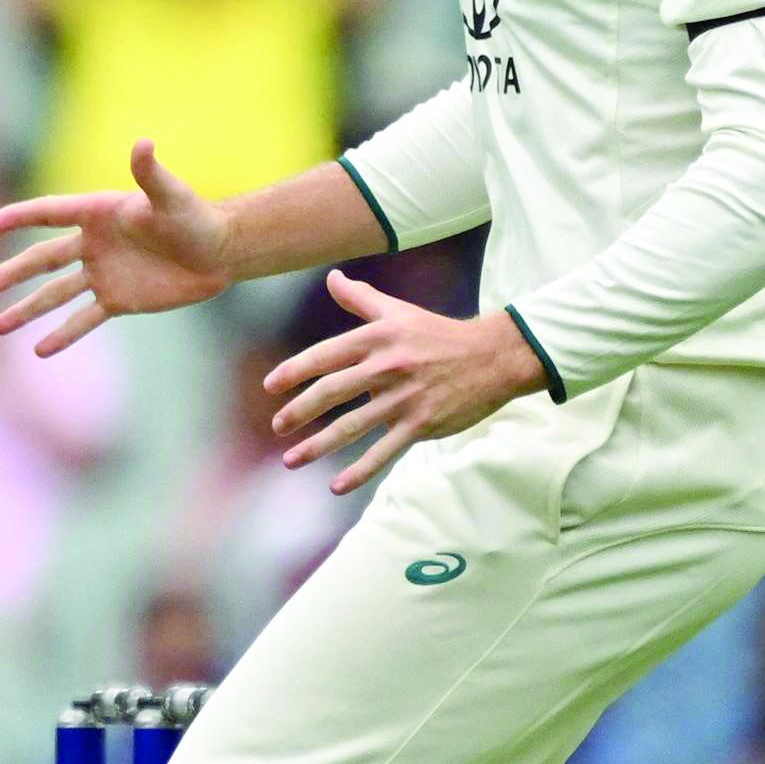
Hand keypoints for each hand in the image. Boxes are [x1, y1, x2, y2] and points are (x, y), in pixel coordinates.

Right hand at [0, 139, 233, 354]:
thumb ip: (151, 174)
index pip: (50, 213)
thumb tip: (143, 144)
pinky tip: (39, 350)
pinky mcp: (117, 300)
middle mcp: (92, 244)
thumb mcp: (172, 196)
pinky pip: (83, 319)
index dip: (20, 218)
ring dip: (26, 309)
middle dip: (12, 274)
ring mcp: (101, 274)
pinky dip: (63, 334)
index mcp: (97, 214)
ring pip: (55, 294)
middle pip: (42, 259)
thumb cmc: (195, 217)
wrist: (218, 253)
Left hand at [268, 271, 541, 494]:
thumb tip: (332, 277)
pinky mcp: (421, 424)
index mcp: (376, 340)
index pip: (324, 356)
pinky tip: (336, 486)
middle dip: (298, 411)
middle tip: (277, 427)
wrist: (494, 357)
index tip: (270, 387)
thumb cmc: (440, 334)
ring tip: (291, 460)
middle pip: (331, 392)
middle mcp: (385, 369)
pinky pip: (383, 452)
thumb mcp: (399, 311)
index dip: (294, 372)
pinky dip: (359, 471)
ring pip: (352, 426)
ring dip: (318, 446)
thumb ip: (361, 298)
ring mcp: (403, 399)